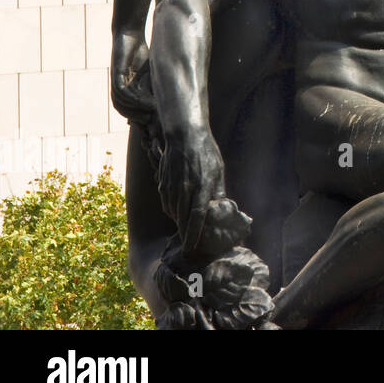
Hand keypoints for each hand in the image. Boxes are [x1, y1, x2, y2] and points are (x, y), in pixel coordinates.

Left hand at [110, 32, 155, 124]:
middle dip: (138, 118)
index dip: (141, 118)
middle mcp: (118, 88)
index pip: (130, 110)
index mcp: (126, 90)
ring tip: (153, 112)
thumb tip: (172, 98)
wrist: (128, 34)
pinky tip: (147, 101)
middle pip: (124, 111)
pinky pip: (122, 92)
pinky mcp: (116, 75)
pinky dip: (134, 99)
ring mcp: (116, 82)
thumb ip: (156, 84)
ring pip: (122, 104)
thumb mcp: (151, 71)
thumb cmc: (141, 52)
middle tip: (154, 121)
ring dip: (137, 110)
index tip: (155, 122)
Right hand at [158, 127, 226, 254]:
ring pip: (173, 213)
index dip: (194, 234)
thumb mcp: (217, 171)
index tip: (192, 247)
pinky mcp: (163, 184)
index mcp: (202, 186)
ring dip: (179, 223)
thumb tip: (220, 210)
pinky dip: (172, 211)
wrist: (184, 135)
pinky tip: (179, 212)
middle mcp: (185, 189)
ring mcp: (172, 187)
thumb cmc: (205, 152)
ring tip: (186, 231)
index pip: (197, 216)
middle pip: (183, 219)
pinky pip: (167, 204)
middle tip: (191, 247)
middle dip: (186, 234)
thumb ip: (217, 191)